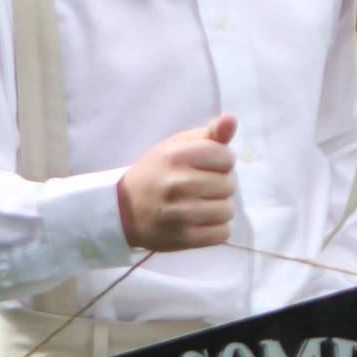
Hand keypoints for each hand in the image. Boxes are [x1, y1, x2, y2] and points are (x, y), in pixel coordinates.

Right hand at [117, 113, 236, 252]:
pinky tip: (199, 223)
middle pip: (229, 185)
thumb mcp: (177, 146)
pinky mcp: (183, 238)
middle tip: (197, 188)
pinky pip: (222, 233)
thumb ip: (209, 133)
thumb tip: (232, 119)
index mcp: (176, 155)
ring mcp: (179, 213)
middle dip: (218, 186)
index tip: (203, 166)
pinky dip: (216, 229)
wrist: (124, 210)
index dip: (220, 162)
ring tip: (198, 206)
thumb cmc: (158, 173)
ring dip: (218, 209)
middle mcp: (177, 183)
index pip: (226, 157)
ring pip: (227, 211)